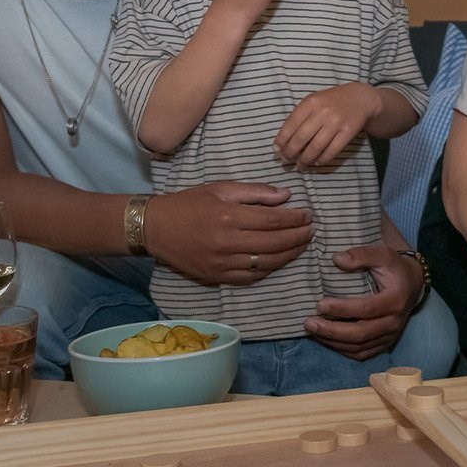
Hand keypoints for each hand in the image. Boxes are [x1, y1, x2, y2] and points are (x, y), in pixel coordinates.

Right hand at [144, 181, 311, 285]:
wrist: (155, 228)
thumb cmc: (189, 203)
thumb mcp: (220, 188)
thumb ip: (255, 192)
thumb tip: (286, 196)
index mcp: (229, 216)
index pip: (273, 220)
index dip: (295, 219)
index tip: (308, 215)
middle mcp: (227, 242)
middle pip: (274, 243)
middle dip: (298, 237)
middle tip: (312, 231)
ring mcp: (222, 263)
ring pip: (266, 263)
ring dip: (290, 255)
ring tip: (303, 246)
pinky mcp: (217, 277)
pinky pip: (251, 277)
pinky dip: (270, 269)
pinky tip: (280, 260)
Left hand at [275, 83, 381, 167]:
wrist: (360, 98)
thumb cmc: (331, 101)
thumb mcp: (314, 101)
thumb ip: (300, 117)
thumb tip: (283, 141)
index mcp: (311, 102)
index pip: (291, 124)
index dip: (282, 140)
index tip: (276, 150)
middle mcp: (323, 111)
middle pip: (301, 138)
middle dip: (290, 152)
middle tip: (286, 161)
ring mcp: (336, 122)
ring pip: (316, 147)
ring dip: (305, 159)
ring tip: (300, 165)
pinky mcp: (348, 132)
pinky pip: (332, 151)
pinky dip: (322, 160)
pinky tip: (316, 163)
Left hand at [302, 243, 418, 359]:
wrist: (412, 284)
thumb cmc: (394, 268)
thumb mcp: (383, 254)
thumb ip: (361, 255)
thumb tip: (336, 259)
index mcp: (395, 299)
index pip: (367, 309)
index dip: (342, 309)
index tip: (319, 305)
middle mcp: (394, 322)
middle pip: (361, 334)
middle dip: (332, 331)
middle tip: (308, 323)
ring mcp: (390, 336)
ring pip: (359, 347)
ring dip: (333, 342)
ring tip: (312, 331)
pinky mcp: (384, 344)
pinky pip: (361, 354)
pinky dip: (342, 350)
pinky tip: (326, 340)